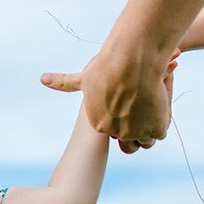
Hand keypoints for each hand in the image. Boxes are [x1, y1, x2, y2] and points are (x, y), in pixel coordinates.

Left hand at [41, 50, 177, 153]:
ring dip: (150, 127)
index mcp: (98, 123)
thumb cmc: (108, 66)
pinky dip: (161, 120)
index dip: (122, 120)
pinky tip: (159, 104)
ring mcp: (135, 132)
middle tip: (142, 108)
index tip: (127, 105)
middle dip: (136, 130)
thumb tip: (42, 79)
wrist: (131, 62)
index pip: (112, 132)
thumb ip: (64, 82)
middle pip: (130, 141)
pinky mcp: (154, 129)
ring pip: (146, 139)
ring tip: (151, 105)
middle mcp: (115, 132)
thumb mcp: (85, 77)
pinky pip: (160, 132)